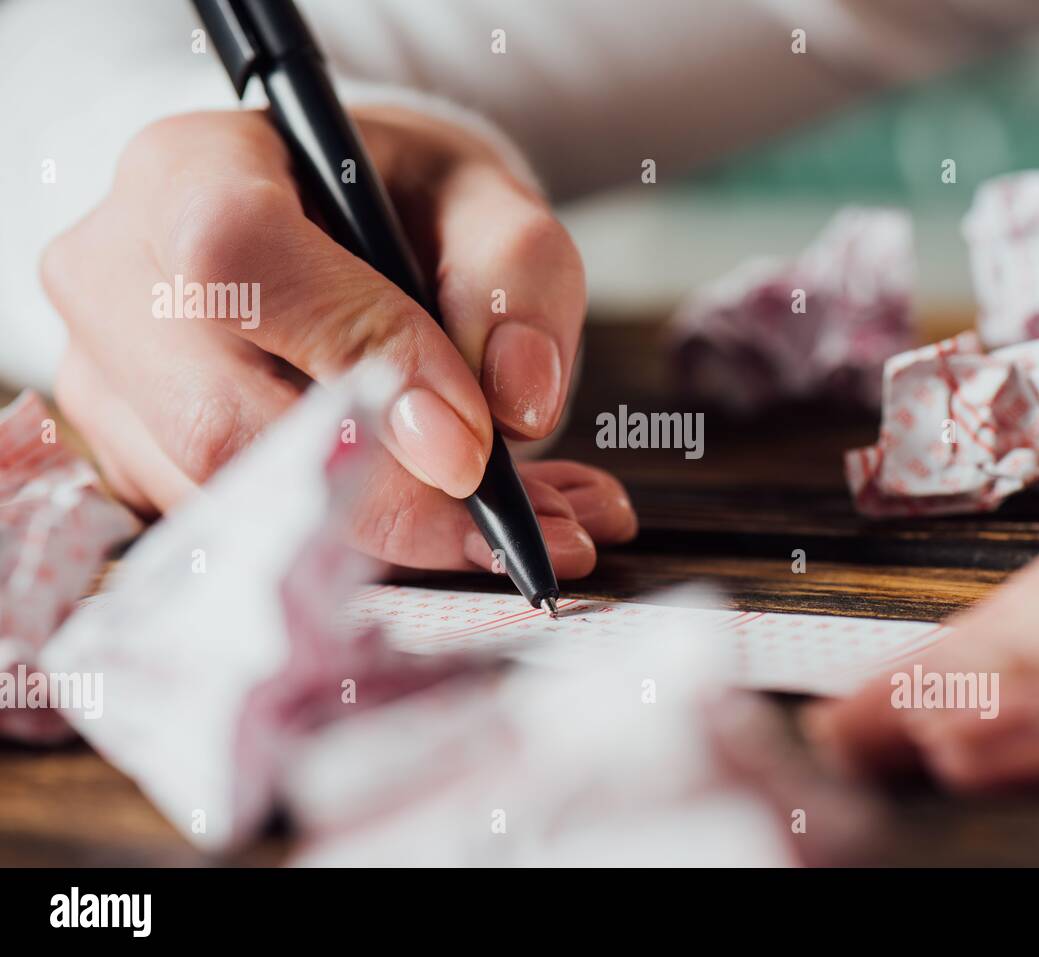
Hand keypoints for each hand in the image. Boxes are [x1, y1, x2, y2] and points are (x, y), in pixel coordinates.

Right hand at [41, 106, 636, 575]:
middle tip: (492, 528)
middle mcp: (110, 274)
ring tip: (481, 532)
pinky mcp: (124, 459)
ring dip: (370, 536)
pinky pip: (226, 534)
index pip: (234, 259)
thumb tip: (515, 405)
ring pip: (223, 498)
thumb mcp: (486, 207)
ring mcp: (101, 380)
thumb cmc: (405, 206)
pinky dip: (339, 549)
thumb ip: (514, 282)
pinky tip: (422, 528)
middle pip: (216, 417)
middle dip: (375, 493)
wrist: (338, 231)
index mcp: (187, 168)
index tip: (469, 437)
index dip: (356, 356)